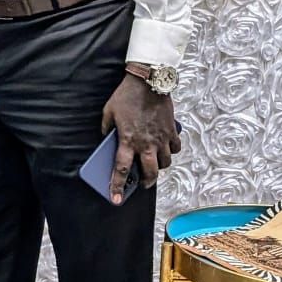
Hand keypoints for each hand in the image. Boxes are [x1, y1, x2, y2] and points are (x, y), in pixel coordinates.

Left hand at [100, 74, 179, 201]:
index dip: (118, 187)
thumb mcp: (108, 112)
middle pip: (149, 173)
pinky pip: (175, 148)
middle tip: (142, 184)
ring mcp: (161, 138)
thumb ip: (106, 128)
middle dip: (146, 182)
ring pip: (165, 163)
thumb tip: (106, 138)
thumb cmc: (126, 96)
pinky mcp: (172, 131)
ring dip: (159, 167)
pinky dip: (172, 151)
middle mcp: (146, 144)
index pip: (122, 169)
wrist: (148, 81)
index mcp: (127, 140)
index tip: (116, 199)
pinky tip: (166, 148)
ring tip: (154, 165)